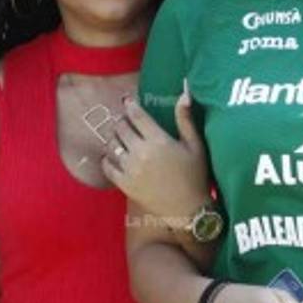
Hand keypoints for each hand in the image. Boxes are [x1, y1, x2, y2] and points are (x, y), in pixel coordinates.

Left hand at [102, 84, 209, 223]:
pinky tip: (113, 156)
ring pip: (112, 144)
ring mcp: (130, 169)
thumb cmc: (196, 175)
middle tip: (125, 120)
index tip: (128, 101)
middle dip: (122, 120)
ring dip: (114, 137)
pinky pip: (107, 166)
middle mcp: (141, 152)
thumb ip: (186, 119)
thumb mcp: (195, 145)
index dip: (130, 105)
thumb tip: (184, 93)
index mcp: (158, 140)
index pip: (137, 115)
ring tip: (119, 137)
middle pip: (121, 127)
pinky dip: (107, 158)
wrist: (188, 209)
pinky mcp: (124, 184)